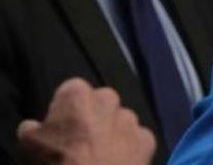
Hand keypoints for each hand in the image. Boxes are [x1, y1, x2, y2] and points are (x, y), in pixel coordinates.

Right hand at [17, 78, 155, 164]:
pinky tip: (118, 162)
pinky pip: (137, 140)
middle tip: (82, 140)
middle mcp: (108, 99)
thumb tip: (33, 126)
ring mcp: (131, 119)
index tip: (61, 126)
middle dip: (93, 116)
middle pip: (100, 103)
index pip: (71, 91)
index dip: (65, 110)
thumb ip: (32, 128)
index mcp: (78, 93)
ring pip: (121, 121)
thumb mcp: (28, 144)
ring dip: (113, 132)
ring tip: (100, 154)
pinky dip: (130, 149)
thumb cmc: (56, 162)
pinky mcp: (147, 138)